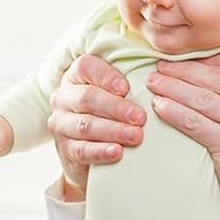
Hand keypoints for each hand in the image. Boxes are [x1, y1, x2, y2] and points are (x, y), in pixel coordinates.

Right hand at [47, 54, 145, 199]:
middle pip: (87, 98)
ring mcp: (61, 124)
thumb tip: (158, 77)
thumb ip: (126, 82)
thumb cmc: (109, 113)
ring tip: (137, 136)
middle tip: (141, 117)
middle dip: (116, 107)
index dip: (106, 76)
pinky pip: (82, 150)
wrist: (88, 151)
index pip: (85, 67)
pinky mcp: (65, 149)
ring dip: (113, 130)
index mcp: (75, 77)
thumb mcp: (113, 93)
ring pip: (85, 125)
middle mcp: (63, 98)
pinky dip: (101, 151)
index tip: (126, 88)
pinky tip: (118, 152)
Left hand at [146, 51, 219, 219]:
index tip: (188, 55)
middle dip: (185, 69)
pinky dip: (173, 112)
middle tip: (161, 66)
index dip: (211, 56)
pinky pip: (194, 122)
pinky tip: (159, 106)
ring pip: (202, 98)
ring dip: (173, 87)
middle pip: (218, 78)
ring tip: (154, 83)